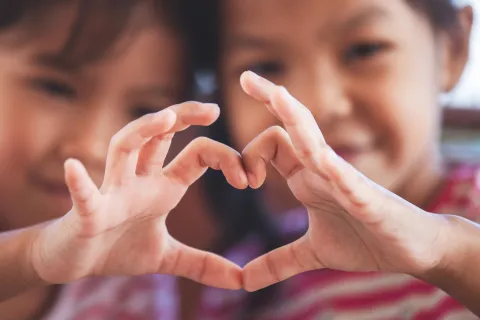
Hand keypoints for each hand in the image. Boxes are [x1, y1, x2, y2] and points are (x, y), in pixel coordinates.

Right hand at [31, 102, 247, 289]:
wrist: (76, 262)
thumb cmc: (118, 248)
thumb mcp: (168, 257)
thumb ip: (202, 263)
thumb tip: (241, 281)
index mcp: (162, 186)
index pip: (195, 156)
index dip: (223, 158)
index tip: (247, 178)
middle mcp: (139, 180)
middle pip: (160, 135)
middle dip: (183, 116)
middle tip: (213, 108)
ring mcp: (112, 192)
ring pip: (124, 148)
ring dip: (143, 131)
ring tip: (166, 118)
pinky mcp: (87, 213)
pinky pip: (83, 195)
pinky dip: (78, 183)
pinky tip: (73, 167)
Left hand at [239, 71, 449, 290]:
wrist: (410, 249)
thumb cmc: (364, 240)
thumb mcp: (311, 254)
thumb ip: (277, 262)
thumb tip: (243, 280)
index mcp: (306, 177)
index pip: (273, 146)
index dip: (249, 157)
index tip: (243, 181)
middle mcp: (321, 169)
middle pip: (293, 126)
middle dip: (270, 99)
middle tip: (245, 76)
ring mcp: (343, 179)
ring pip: (316, 140)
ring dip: (295, 117)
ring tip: (276, 93)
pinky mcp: (366, 198)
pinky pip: (347, 178)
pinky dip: (333, 170)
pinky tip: (321, 160)